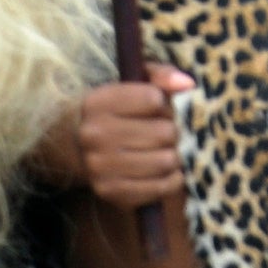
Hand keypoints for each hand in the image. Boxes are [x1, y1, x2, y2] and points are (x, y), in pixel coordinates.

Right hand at [77, 63, 191, 207]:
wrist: (81, 148)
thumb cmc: (120, 112)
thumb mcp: (135, 84)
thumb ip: (161, 76)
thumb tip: (187, 84)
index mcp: (96, 102)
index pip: (154, 99)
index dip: (163, 104)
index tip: (154, 109)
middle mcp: (92, 134)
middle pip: (165, 133)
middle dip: (171, 132)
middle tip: (161, 133)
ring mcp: (99, 166)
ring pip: (167, 161)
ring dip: (173, 156)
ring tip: (161, 151)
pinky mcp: (110, 191)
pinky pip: (163, 187)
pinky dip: (172, 179)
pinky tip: (162, 171)